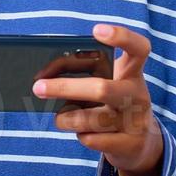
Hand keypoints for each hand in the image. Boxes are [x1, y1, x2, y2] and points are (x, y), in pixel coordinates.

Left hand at [33, 24, 162, 175]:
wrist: (138, 145)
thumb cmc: (111, 106)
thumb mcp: (106, 87)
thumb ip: (84, 77)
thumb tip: (44, 78)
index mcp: (132, 73)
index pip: (138, 48)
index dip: (122, 36)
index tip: (96, 30)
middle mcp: (138, 94)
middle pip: (102, 89)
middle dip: (65, 88)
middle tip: (37, 87)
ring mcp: (137, 121)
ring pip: (93, 119)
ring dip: (67, 118)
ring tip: (58, 117)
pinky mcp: (130, 144)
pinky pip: (94, 140)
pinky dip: (81, 136)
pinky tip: (81, 133)